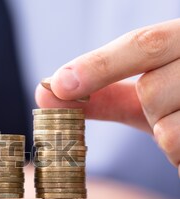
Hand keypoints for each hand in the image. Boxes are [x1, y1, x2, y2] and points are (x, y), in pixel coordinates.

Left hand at [35, 19, 179, 175]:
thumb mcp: (151, 94)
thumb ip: (103, 92)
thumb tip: (45, 91)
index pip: (144, 44)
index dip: (98, 67)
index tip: (57, 86)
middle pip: (151, 91)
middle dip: (148, 112)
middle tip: (167, 113)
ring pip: (168, 129)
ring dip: (168, 140)